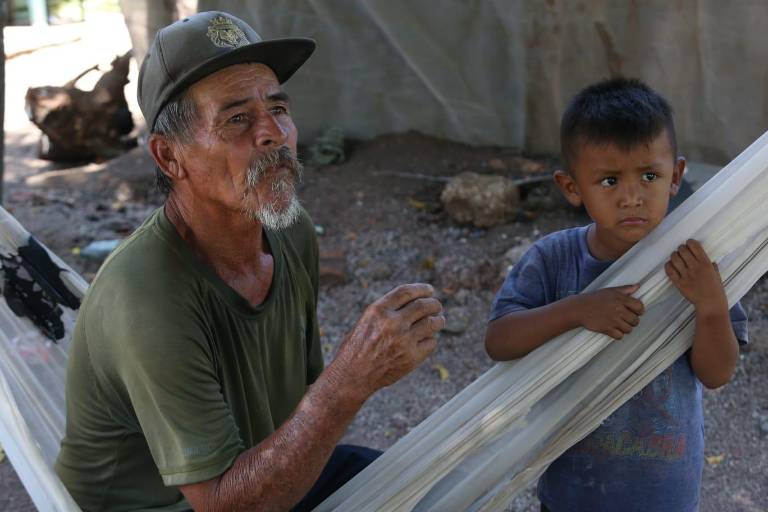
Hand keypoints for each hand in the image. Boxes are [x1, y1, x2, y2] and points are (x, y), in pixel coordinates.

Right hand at [331, 283, 444, 400]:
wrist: (352, 376)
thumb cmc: (357, 347)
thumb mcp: (366, 320)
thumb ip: (387, 310)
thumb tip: (414, 300)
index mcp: (378, 311)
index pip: (406, 292)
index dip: (421, 289)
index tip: (429, 290)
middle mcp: (392, 323)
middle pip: (423, 305)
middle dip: (434, 304)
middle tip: (436, 306)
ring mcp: (403, 341)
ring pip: (432, 323)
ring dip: (438, 320)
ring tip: (439, 320)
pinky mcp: (411, 358)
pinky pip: (431, 342)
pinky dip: (431, 339)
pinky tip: (427, 339)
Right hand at [573, 284, 643, 338]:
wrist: (579, 308)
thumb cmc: (595, 299)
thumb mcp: (610, 291)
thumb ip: (625, 289)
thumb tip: (638, 286)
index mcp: (620, 299)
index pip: (639, 307)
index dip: (639, 310)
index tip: (635, 312)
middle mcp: (618, 310)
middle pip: (635, 320)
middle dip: (632, 321)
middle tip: (626, 319)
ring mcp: (613, 320)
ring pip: (629, 329)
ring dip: (625, 328)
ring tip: (619, 324)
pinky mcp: (607, 329)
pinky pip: (620, 336)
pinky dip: (618, 334)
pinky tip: (614, 330)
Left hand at [665, 239, 726, 310]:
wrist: (710, 304)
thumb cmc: (716, 290)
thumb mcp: (717, 275)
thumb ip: (712, 267)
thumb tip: (710, 261)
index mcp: (706, 263)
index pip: (694, 246)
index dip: (689, 242)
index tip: (689, 244)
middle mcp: (695, 267)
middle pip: (682, 250)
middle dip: (681, 248)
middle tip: (681, 251)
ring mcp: (686, 275)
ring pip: (675, 258)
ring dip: (674, 255)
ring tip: (675, 257)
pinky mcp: (679, 283)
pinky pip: (669, 270)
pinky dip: (668, 265)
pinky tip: (670, 265)